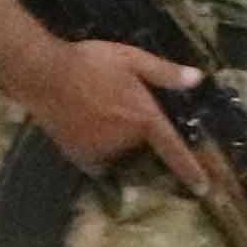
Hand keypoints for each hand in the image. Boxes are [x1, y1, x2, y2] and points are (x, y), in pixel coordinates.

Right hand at [27, 38, 219, 184]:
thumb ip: (164, 72)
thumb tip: (198, 79)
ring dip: (117, 140)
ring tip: (99, 112)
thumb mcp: (131, 58)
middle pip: (142, 146)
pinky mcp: (80, 157)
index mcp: (144, 118)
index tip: (203, 188)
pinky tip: (87, 129)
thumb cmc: (90, 62)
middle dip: (138, 134)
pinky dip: (97, 150)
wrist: (43, 74)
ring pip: (119, 151)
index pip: (174, 150)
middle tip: (118, 106)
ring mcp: (102, 152)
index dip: (191, 170)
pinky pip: (97, 160)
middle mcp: (126, 141)